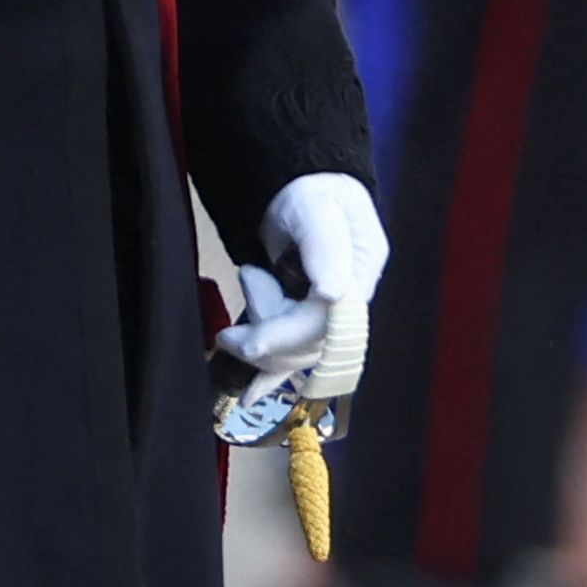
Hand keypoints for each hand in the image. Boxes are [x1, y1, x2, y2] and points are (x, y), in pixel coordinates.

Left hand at [252, 172, 384, 402]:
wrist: (305, 192)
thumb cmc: (311, 193)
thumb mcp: (316, 209)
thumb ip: (326, 246)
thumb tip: (334, 291)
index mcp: (361, 274)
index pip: (326, 321)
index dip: (288, 336)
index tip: (251, 343)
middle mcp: (350, 303)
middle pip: (309, 345)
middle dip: (265, 342)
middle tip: (226, 335)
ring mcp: (332, 316)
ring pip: (296, 355)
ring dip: (261, 344)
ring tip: (238, 318)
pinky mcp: (309, 322)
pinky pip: (293, 356)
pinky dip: (272, 377)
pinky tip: (251, 395)